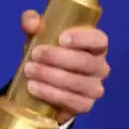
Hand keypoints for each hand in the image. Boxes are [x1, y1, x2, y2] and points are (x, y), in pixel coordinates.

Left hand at [19, 10, 109, 125]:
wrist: (43, 84)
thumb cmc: (48, 53)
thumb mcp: (39, 36)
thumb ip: (34, 24)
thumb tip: (31, 22)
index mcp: (95, 45)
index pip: (99, 40)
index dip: (83, 38)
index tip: (61, 38)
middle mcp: (100, 67)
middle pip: (86, 62)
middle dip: (58, 58)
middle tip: (34, 54)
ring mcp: (94, 88)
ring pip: (78, 83)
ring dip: (51, 77)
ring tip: (29, 71)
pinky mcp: (85, 105)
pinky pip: (73, 102)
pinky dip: (52, 95)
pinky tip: (35, 88)